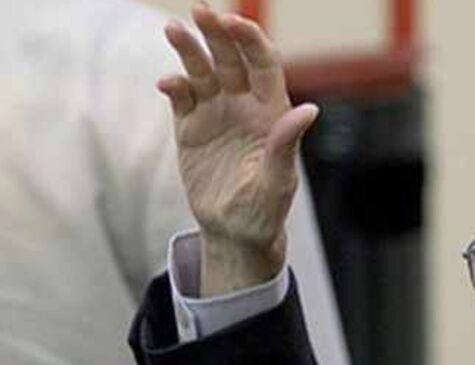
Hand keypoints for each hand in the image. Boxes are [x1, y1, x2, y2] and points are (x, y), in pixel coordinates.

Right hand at [159, 3, 318, 295]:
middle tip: (200, 10)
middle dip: (216, 33)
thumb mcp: (277, 182)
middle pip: (230, 58)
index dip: (250, 41)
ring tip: (172, 28)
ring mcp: (215, 113)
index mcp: (270, 111)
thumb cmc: (265, 211)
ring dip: (189, 49)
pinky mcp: (190, 128)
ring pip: (202, 71)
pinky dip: (173, 86)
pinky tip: (166, 83)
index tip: (234, 24)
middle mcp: (243, 104)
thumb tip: (309, 110)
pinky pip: (181, 97)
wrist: (234, 232)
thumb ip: (286, 145)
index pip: (263, 64)